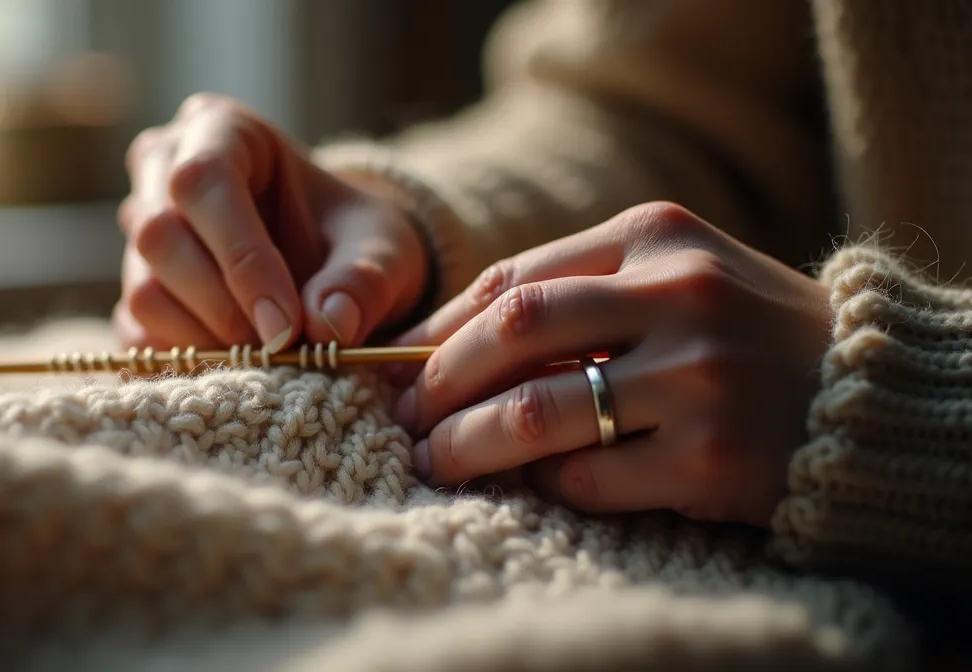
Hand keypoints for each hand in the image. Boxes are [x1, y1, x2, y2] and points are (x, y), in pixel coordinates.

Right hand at [116, 93, 428, 350]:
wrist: (331, 262)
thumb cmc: (351, 236)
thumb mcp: (381, 249)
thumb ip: (363, 281)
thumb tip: (329, 326)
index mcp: (220, 129)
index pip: (203, 180)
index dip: (241, 258)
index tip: (287, 325)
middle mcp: (163, 169)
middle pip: (159, 236)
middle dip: (224, 306)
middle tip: (282, 349)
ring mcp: (140, 231)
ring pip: (144, 290)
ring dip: (206, 340)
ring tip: (267, 358)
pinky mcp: (136, 288)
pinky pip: (139, 333)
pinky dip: (189, 360)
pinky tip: (239, 366)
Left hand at [391, 202, 832, 526]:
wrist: (863, 389)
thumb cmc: (744, 330)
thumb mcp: (673, 276)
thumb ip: (579, 293)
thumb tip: (447, 342)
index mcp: (658, 236)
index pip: (515, 280)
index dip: (440, 328)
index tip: (397, 365)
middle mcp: (679, 296)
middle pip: (512, 334)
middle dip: (437, 384)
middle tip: (404, 420)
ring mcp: (699, 378)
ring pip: (535, 412)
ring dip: (466, 446)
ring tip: (434, 462)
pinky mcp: (714, 457)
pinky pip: (590, 478)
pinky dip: (548, 484)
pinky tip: (536, 485)